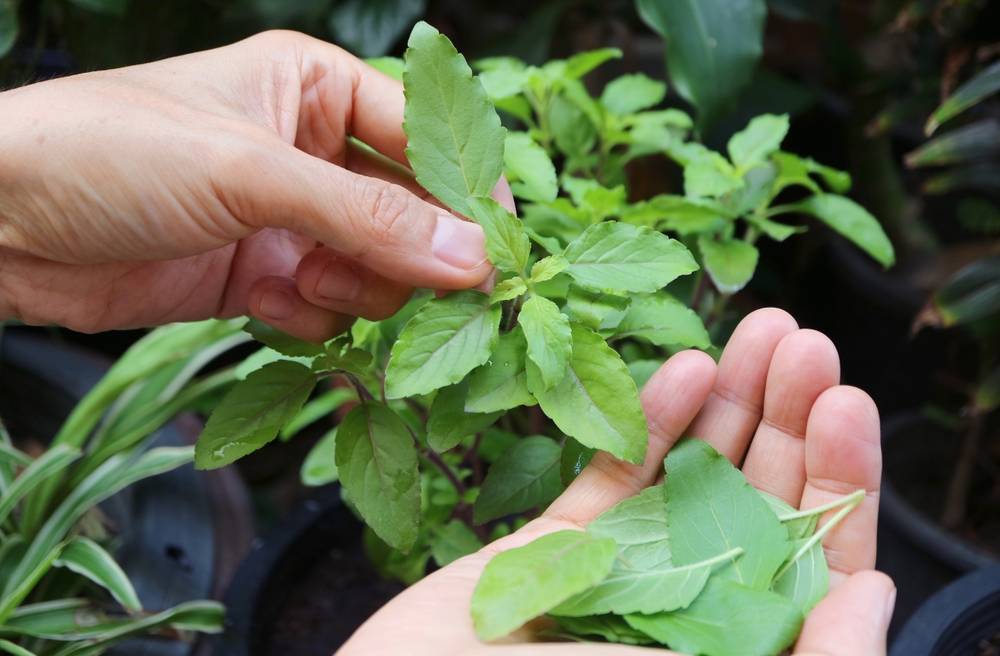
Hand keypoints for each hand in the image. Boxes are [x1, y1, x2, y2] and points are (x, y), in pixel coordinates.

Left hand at [0, 31, 506, 338]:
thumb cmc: (111, 151)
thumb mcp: (252, 174)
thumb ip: (368, 220)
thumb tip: (473, 259)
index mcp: (316, 89)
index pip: (425, 135)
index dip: (466, 189)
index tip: (498, 246)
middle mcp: (311, 152)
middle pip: (410, 213)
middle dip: (411, 254)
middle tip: (423, 289)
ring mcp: (287, 219)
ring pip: (376, 269)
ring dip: (355, 288)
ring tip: (302, 278)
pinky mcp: (262, 277)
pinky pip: (327, 308)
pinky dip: (309, 317)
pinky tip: (265, 301)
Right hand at [341, 309, 894, 655]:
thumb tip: (873, 594)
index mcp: (735, 643)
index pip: (814, 558)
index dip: (840, 478)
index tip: (847, 402)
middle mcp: (691, 606)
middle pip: (755, 500)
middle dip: (786, 416)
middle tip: (802, 339)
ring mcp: (624, 573)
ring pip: (689, 475)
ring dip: (727, 402)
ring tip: (756, 329)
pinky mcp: (558, 549)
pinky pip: (610, 479)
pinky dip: (645, 424)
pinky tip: (682, 368)